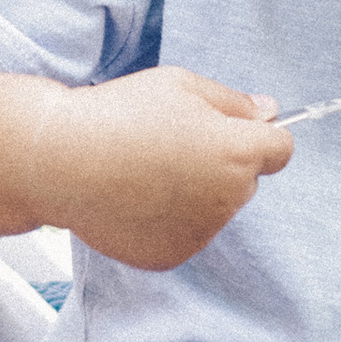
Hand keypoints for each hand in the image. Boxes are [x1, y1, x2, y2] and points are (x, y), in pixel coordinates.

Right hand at [32, 66, 292, 269]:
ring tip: (143, 171)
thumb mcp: (181, 85)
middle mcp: (226, 199)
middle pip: (245, 181)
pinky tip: (133, 197)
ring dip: (194, 193)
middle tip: (170, 143)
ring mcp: (199, 233)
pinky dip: (167, 220)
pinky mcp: (171, 256)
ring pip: (214, 209)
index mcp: (236, 153)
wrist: (59, 161)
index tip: (234, 129)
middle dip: (222, 164)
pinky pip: (185, 234)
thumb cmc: (119, 114)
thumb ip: (233, 101)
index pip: (281, 150)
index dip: (261, 136)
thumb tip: (270, 112)